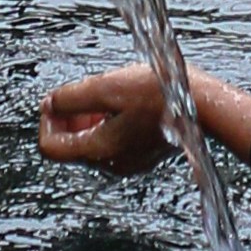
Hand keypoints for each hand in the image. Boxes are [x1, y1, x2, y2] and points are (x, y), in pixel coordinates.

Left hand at [38, 64, 182, 175]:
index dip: (47, 120)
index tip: (57, 98)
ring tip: (106, 93)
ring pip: (91, 144)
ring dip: (88, 119)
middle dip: (69, 118)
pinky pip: (111, 144)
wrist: (202, 106)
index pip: (50, 147)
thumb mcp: (108, 86)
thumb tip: (48, 104)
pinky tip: (124, 103)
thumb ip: (73, 97)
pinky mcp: (141, 156)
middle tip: (83, 92)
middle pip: (70, 146)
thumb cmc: (158, 93)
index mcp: (98, 150)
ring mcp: (127, 163)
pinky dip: (107, 124)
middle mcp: (110, 164)